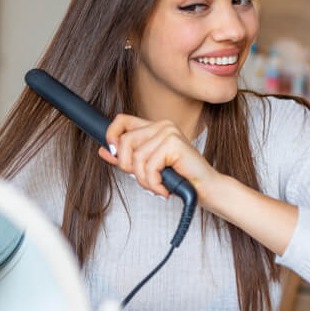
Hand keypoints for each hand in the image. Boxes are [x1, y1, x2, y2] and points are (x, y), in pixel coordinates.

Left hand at [98, 114, 216, 198]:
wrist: (205, 190)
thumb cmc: (181, 179)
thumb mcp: (148, 167)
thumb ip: (127, 157)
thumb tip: (104, 150)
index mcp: (155, 127)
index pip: (122, 120)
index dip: (111, 135)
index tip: (112, 154)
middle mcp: (162, 125)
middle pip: (124, 141)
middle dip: (128, 167)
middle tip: (145, 179)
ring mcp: (168, 132)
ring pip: (136, 158)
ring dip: (144, 180)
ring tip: (157, 186)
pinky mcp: (173, 143)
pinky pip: (149, 167)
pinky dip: (153, 183)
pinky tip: (164, 189)